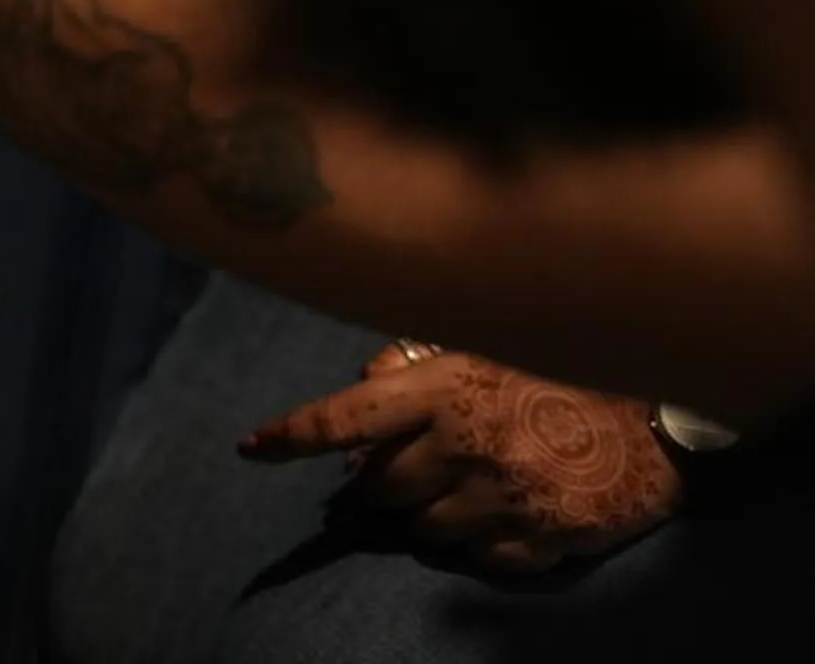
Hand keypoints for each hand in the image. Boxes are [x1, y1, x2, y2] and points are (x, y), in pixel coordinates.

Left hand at [240, 345, 682, 576]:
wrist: (659, 417)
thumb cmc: (561, 372)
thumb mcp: (486, 348)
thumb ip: (419, 365)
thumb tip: (363, 381)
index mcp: (443, 389)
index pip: (347, 416)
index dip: (293, 434)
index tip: (250, 447)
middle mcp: (462, 445)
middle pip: (379, 488)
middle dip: (382, 484)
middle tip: (410, 470)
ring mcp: (502, 497)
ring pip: (422, 532)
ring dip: (429, 517)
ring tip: (467, 488)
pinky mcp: (539, 539)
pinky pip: (476, 561)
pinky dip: (477, 546)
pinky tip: (503, 515)